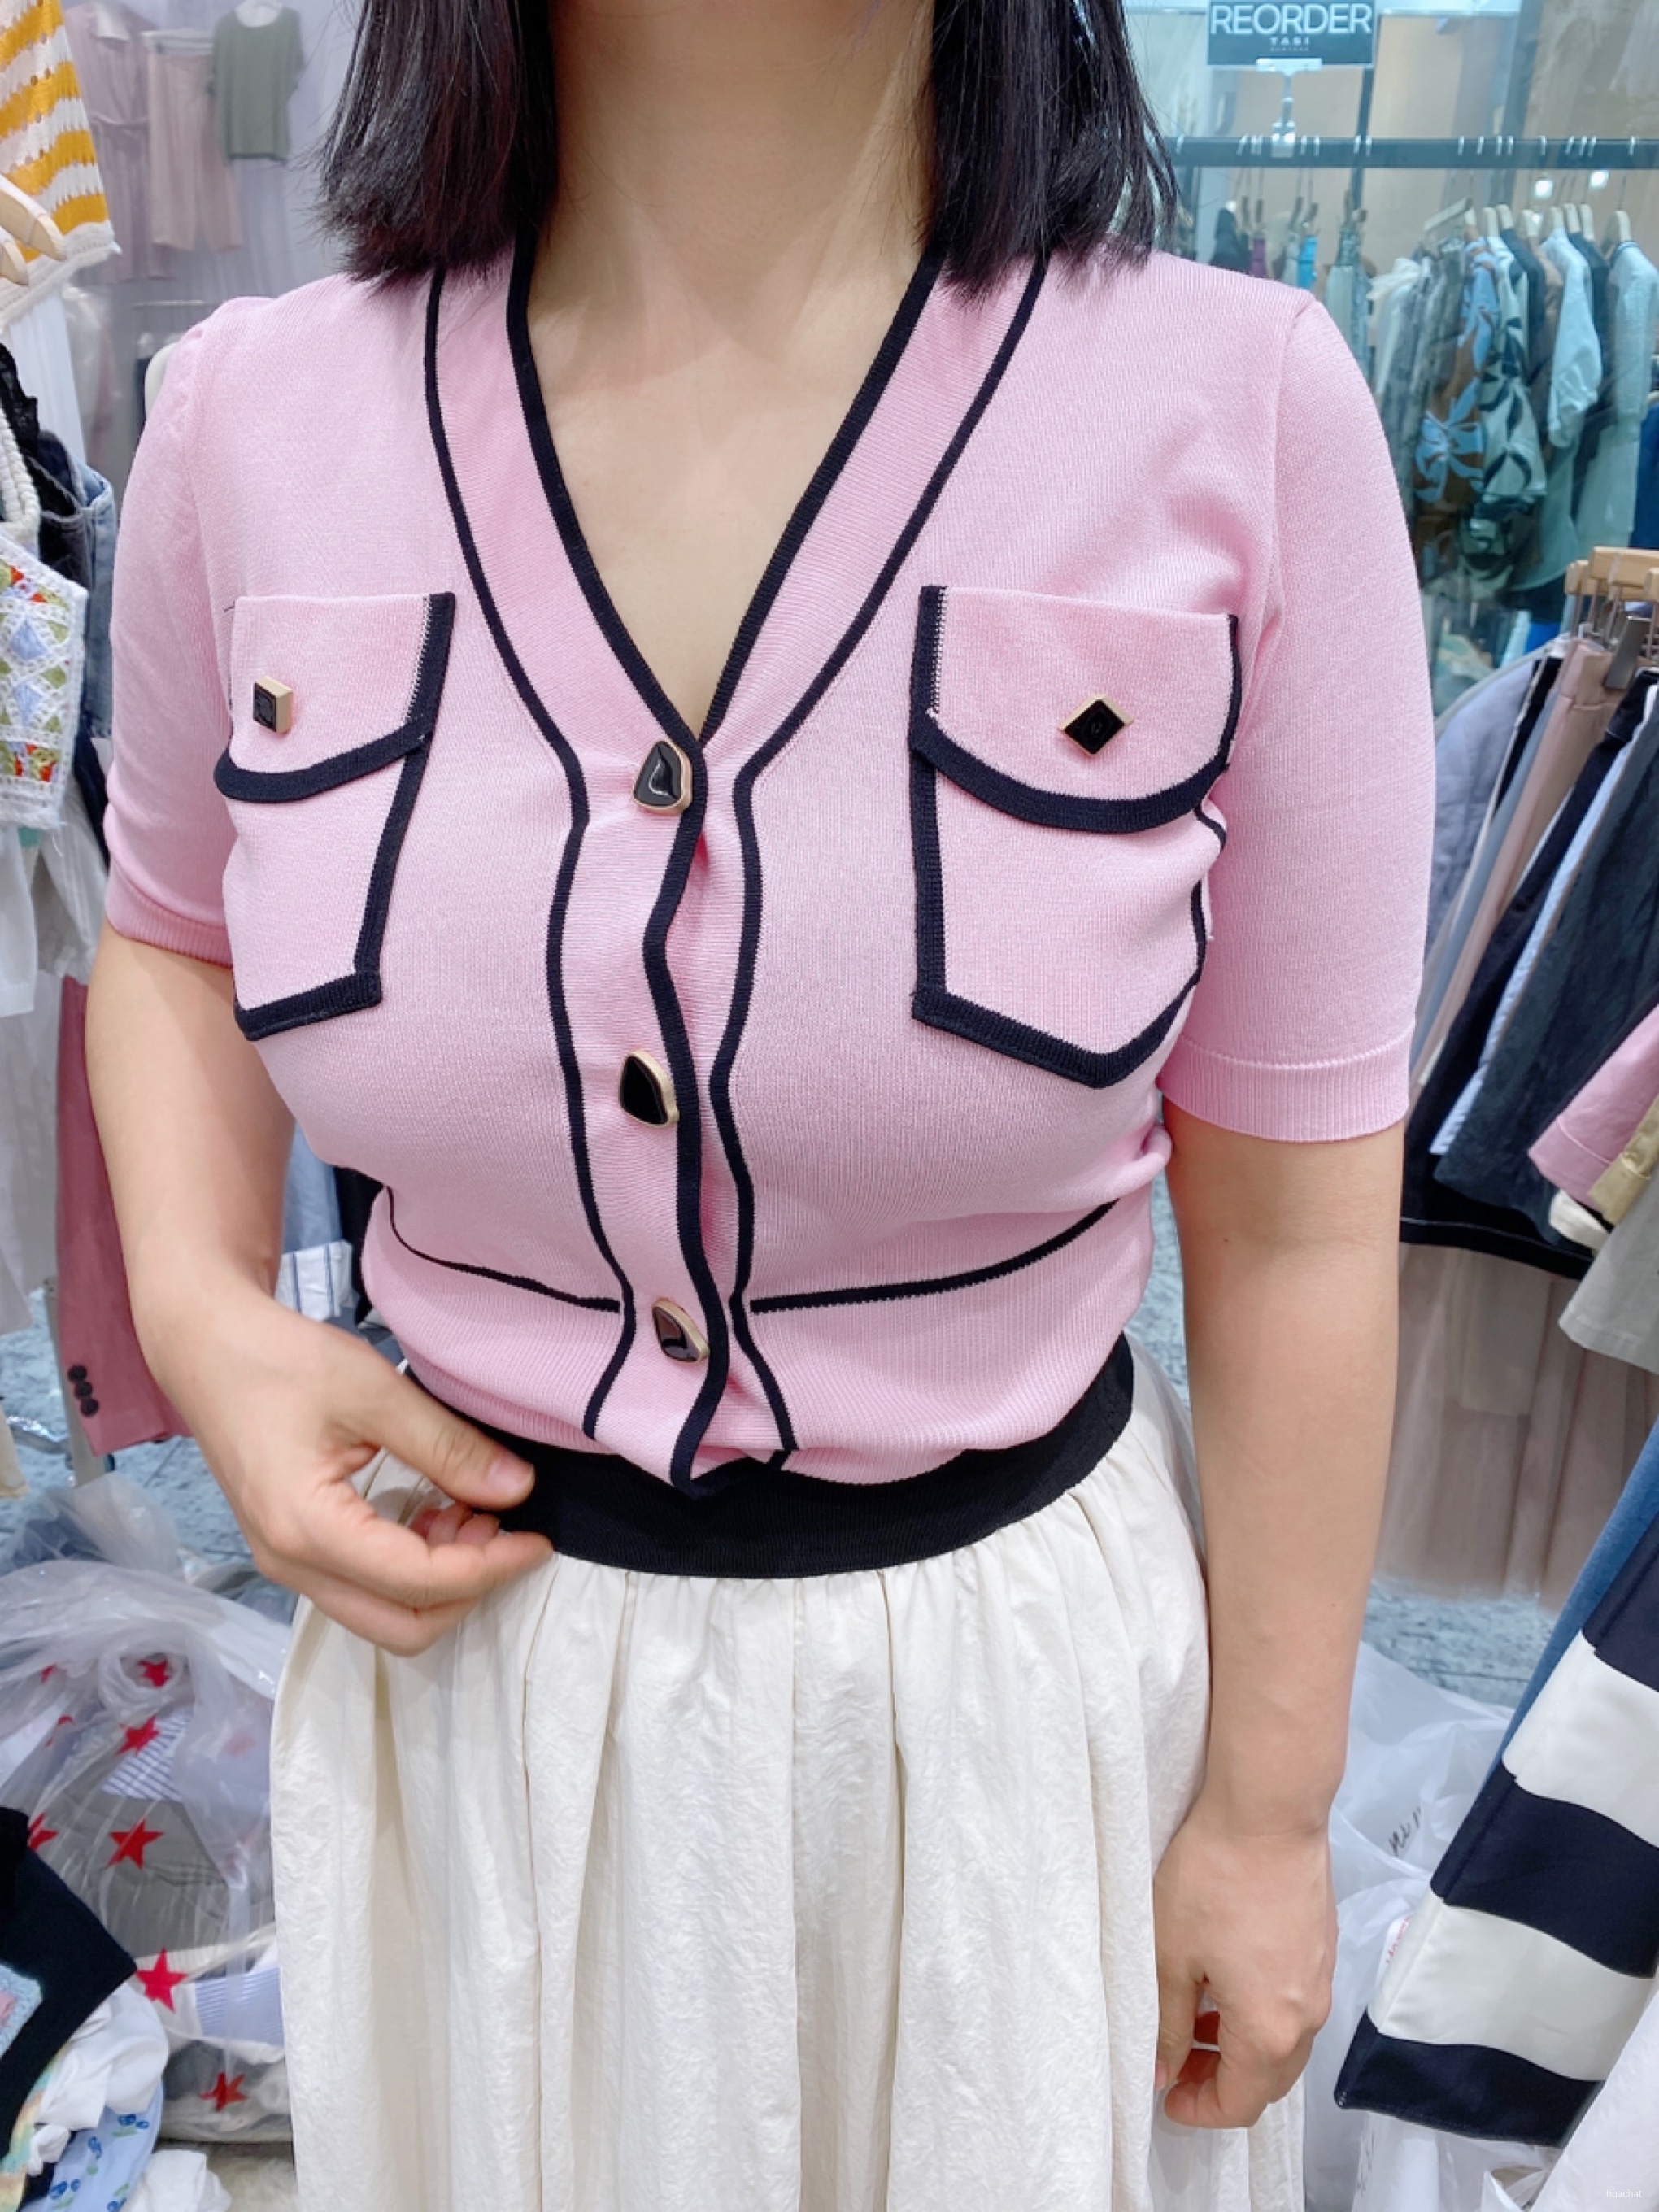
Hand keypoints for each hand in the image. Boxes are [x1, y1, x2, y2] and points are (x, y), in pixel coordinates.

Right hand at [148, 1273, 550, 1653]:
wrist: (208, 1349)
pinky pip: (363, 1587)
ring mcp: (286, 1564)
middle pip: (403, 1626)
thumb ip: (448, 1446)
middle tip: (505, 1528)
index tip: (539, 1538)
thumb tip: (518, 1490)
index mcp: (307, 1529)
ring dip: (441, 1580)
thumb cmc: (281, 1361)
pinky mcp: (292, 1550)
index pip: (420, 1582)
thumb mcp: (374, 1392)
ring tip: (473, 1511)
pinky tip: (438, 1512)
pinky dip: (413, 1567)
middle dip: (468, 1589)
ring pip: (384, 1614)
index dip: (491, 1567)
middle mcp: (291, 1565)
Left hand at [1151, 1791, 1334, 2128]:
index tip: (1166, 2099)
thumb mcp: (1172, 1956)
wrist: (1268, 1812)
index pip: (1241, 2104)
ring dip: (1240, 2047)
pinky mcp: (1322, 1948)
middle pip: (1268, 2080)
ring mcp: (1322, 1980)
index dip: (1201, 2111)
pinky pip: (1294, 2006)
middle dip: (1221, 2083)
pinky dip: (1260, 2013)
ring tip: (1190, 2019)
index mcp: (1270, 2030)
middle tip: (1174, 2064)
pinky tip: (1222, 1982)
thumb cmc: (1212, 1880)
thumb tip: (1161, 2071)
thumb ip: (1167, 2023)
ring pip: (1284, 2043)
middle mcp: (1308, 2016)